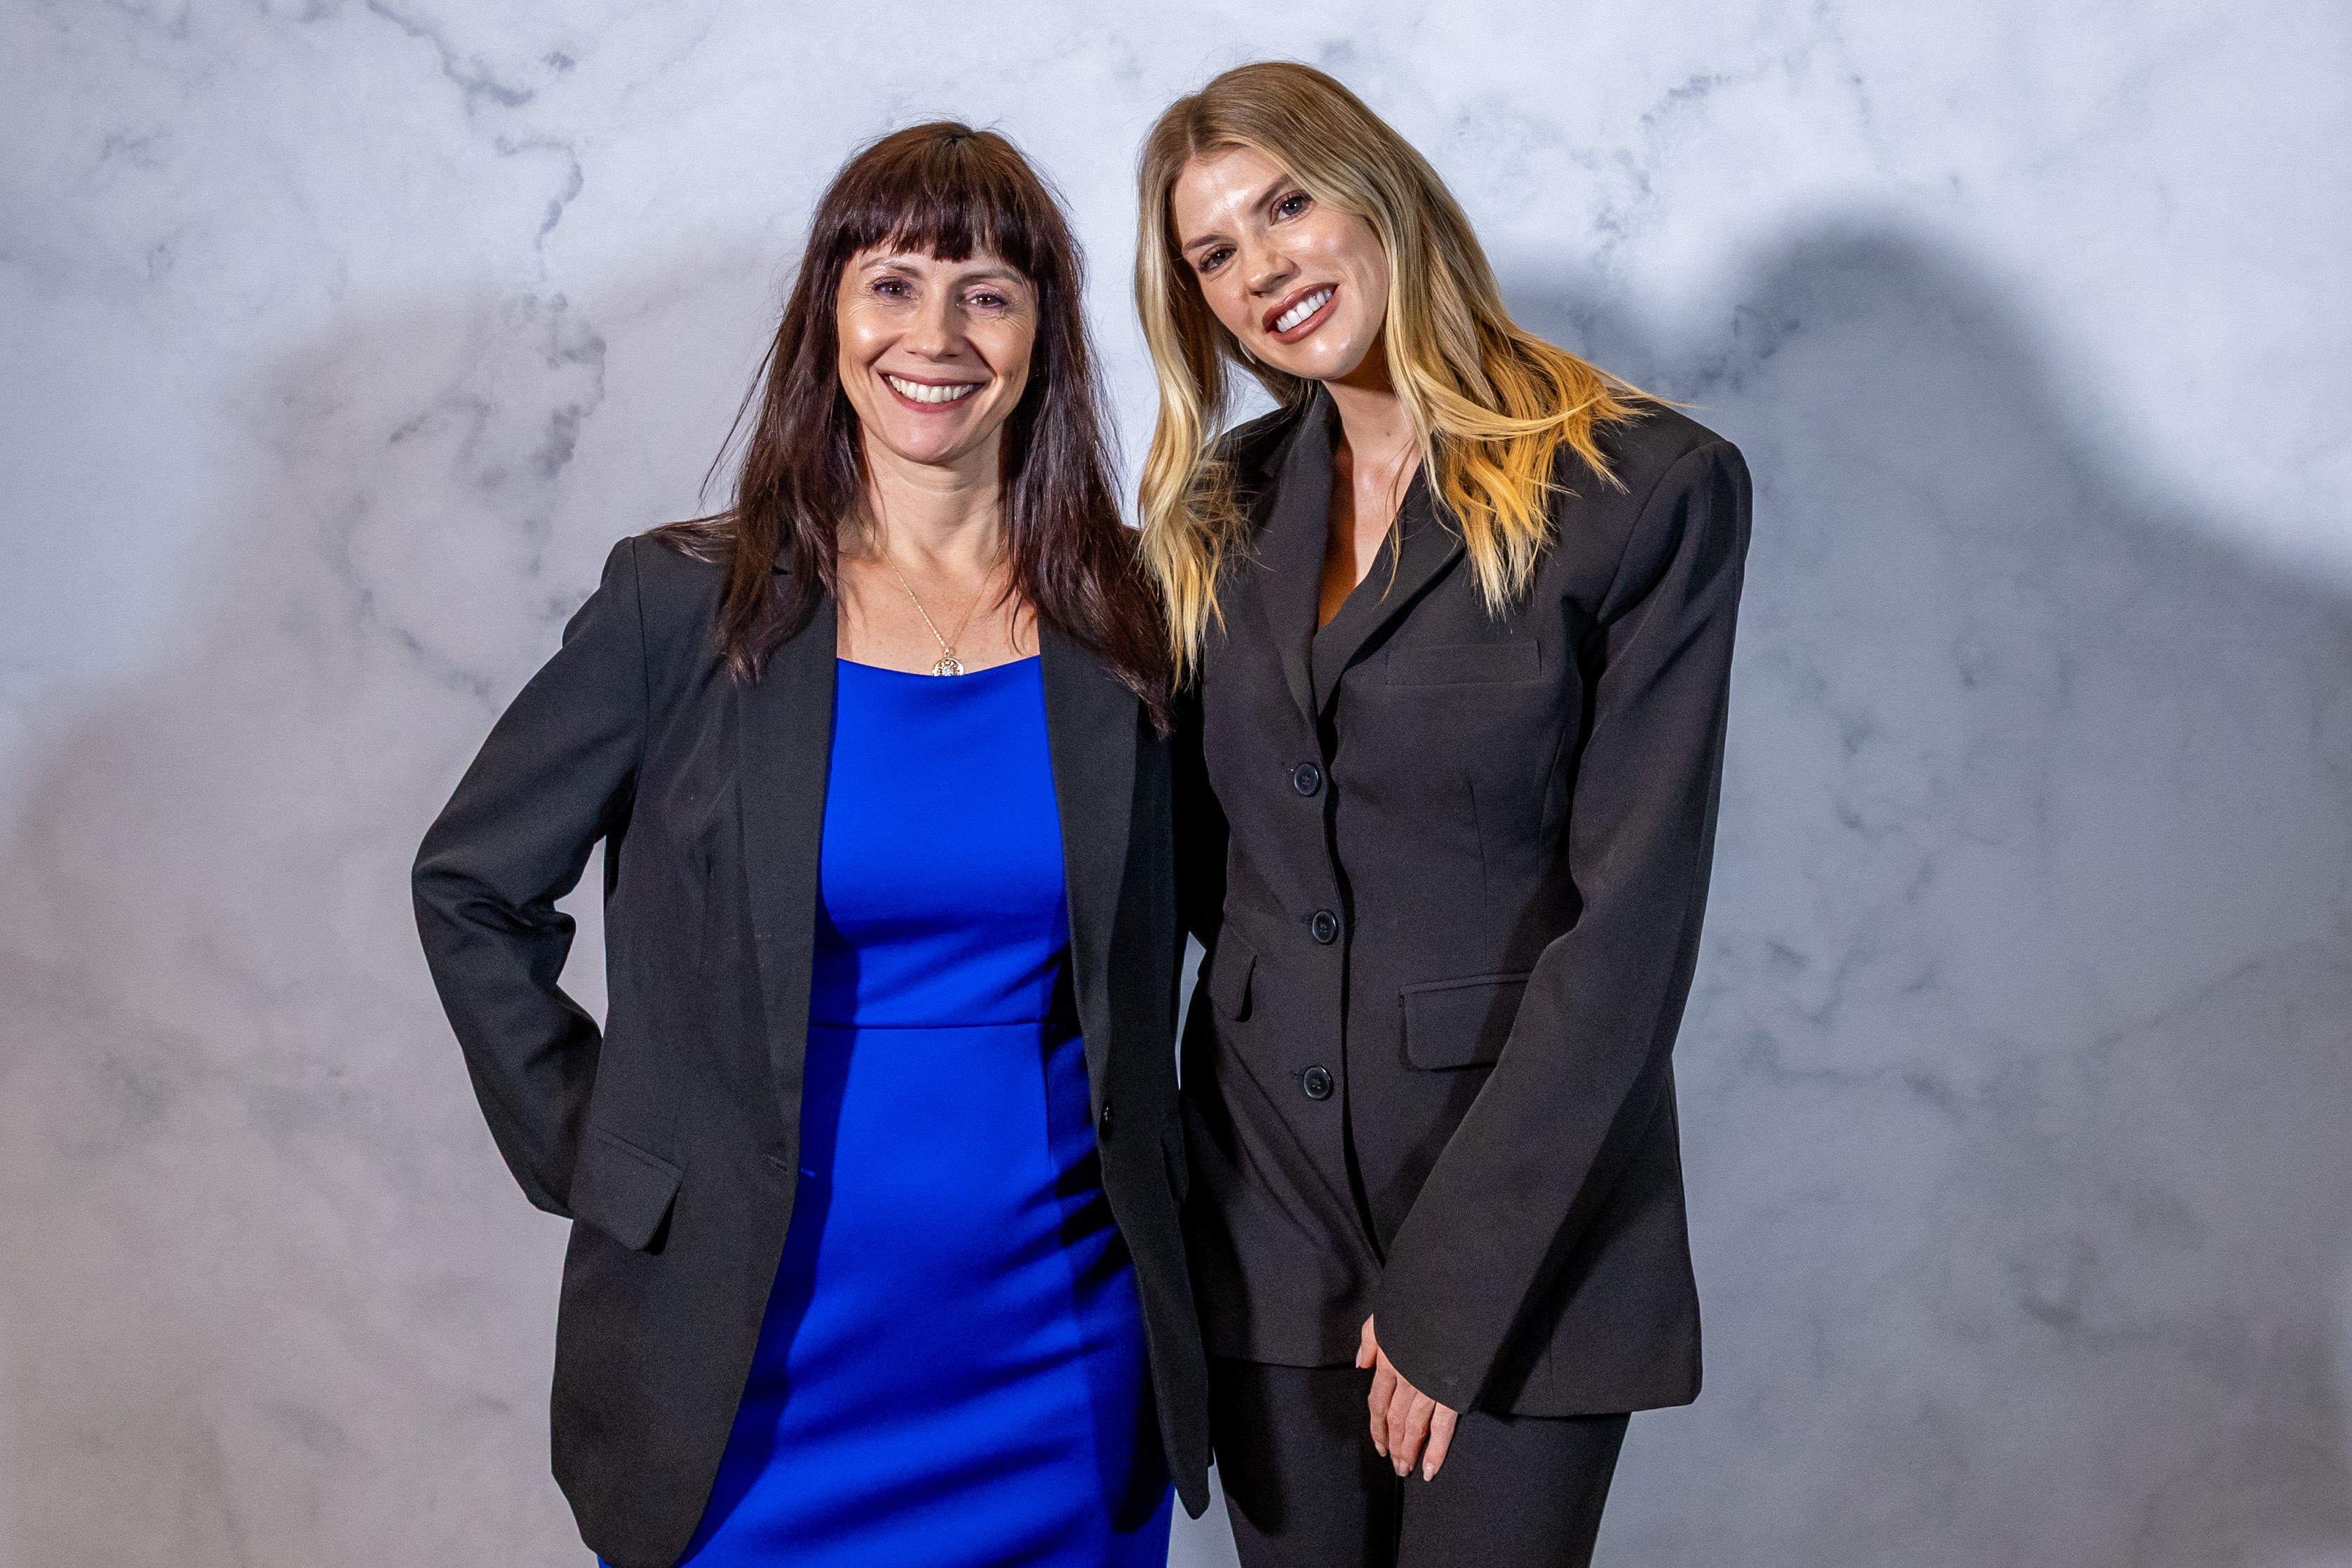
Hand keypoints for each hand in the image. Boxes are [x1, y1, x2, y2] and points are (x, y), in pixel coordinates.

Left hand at [1357, 1315, 1458, 1480]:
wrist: (1453, 1296)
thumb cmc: (1417, 1304)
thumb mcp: (1384, 1316)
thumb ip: (1370, 1342)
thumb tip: (1361, 1366)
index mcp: (1390, 1362)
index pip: (1378, 1403)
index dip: (1377, 1427)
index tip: (1379, 1445)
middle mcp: (1406, 1379)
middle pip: (1395, 1420)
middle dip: (1393, 1445)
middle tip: (1395, 1466)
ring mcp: (1429, 1388)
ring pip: (1414, 1428)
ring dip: (1409, 1452)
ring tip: (1407, 1469)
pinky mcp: (1452, 1392)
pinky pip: (1442, 1427)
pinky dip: (1436, 1450)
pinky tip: (1430, 1468)